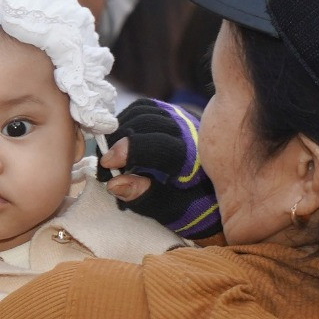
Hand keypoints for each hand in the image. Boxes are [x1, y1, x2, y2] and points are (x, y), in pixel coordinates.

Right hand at [97, 99, 220, 239]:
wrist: (213, 192)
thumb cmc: (190, 205)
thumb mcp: (169, 210)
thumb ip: (143, 196)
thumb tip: (113, 183)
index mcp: (191, 157)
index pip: (157, 145)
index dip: (128, 151)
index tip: (107, 164)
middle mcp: (188, 131)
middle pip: (144, 122)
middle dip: (117, 142)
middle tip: (104, 167)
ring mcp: (180, 118)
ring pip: (140, 111)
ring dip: (119, 130)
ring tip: (111, 156)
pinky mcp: (172, 113)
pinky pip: (143, 108)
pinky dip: (125, 122)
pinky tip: (119, 142)